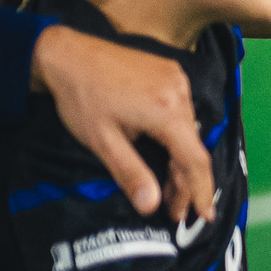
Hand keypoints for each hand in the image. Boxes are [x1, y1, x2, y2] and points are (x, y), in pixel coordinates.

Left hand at [36, 28, 216, 219]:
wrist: (67, 54)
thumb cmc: (81, 99)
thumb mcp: (102, 142)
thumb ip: (131, 174)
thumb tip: (150, 207)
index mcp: (166, 111)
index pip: (196, 160)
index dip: (202, 191)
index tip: (203, 216)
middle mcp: (180, 92)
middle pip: (193, 147)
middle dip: (185, 182)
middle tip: (174, 210)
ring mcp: (177, 79)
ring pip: (188, 130)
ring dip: (180, 159)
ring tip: (168, 186)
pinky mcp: (170, 73)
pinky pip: (182, 112)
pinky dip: (176, 137)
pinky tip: (164, 151)